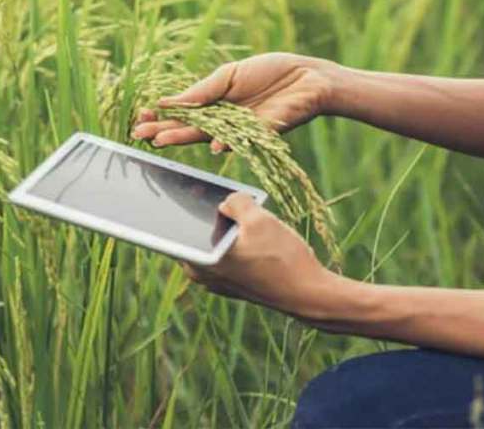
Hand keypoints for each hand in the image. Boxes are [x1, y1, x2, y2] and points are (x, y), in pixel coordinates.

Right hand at [133, 53, 338, 151]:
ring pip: (208, 137)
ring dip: (185, 139)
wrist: (308, 77)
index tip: (143, 116)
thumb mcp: (229, 75)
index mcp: (214, 104)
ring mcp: (240, 131)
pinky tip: (215, 146)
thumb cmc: (270, 72)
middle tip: (140, 135)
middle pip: (189, 129)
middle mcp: (223, 122)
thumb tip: (168, 101)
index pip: (182, 113)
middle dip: (164, 130)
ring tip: (162, 139)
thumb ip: (202, 90)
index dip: (162, 115)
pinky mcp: (261, 135)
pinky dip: (229, 143)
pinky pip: (241, 142)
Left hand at [183, 193, 336, 319]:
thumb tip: (227, 201)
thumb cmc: (281, 259)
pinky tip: (257, 231)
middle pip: (196, 232)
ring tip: (246, 211)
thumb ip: (235, 202)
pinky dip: (238, 240)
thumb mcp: (258, 219)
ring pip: (216, 242)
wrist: (309, 294)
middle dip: (208, 212)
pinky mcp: (233, 283)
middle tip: (222, 195)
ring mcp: (217, 281)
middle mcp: (202, 274)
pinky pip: (228, 253)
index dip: (182, 204)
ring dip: (228, 226)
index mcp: (199, 260)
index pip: (174, 228)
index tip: (188, 188)